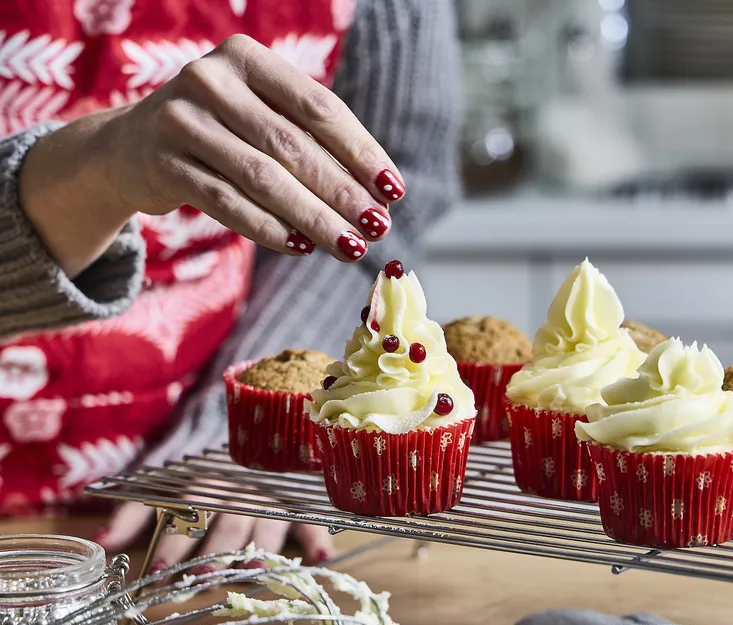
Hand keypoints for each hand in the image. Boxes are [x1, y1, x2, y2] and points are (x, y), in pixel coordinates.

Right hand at [20, 34, 404, 276]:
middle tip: (377, 227)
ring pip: (263, 178)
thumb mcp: (259, 118)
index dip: (360, 152)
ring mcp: (182, 120)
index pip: (319, 108)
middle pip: (293, 146)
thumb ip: (308, 141)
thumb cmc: (219, 133)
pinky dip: (269, 229)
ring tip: (350, 246)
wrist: (130, 146)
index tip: (393, 190)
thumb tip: (377, 193)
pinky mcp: (163, 163)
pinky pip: (227, 204)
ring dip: (313, 218)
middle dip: (342, 192)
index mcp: (248, 58)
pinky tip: (302, 248)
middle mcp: (213, 80)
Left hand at [93, 500, 333, 575]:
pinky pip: (309, 521)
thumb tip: (97, 542)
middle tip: (201, 577)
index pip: (188, 515)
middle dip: (214, 552)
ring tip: (252, 574)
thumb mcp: (159, 490)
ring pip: (266, 525)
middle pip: (226, 525)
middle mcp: (237, 495)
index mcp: (203, 489)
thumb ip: (131, 514)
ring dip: (259, 550)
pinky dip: (317, 538)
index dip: (173, 543)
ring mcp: (269, 501)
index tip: (156, 570)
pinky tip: (322, 557)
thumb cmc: (195, 478)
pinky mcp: (295, 508)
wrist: (244, 441)